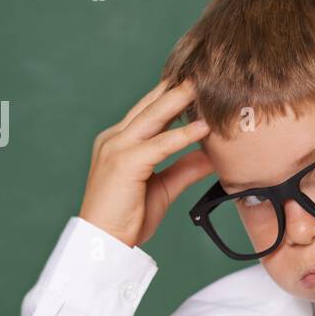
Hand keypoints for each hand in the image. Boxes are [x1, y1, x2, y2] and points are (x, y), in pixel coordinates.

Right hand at [78, 77, 213, 248]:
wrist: (103, 243)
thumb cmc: (128, 218)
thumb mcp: (163, 188)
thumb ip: (184, 169)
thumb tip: (210, 157)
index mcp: (119, 142)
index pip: (147, 113)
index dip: (170, 98)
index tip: (193, 84)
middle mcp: (114, 139)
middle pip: (150, 107)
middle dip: (175, 89)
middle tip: (199, 72)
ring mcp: (117, 148)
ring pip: (153, 118)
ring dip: (179, 101)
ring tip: (201, 87)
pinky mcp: (125, 163)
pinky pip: (159, 145)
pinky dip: (182, 136)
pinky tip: (203, 128)